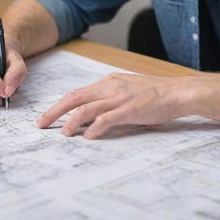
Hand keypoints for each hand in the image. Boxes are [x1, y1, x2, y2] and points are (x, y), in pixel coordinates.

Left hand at [36, 73, 188, 138]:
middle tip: (41, 124)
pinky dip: (93, 129)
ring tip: (63, 134)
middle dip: (55, 111)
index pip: (78, 92)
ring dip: (71, 122)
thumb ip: (111, 99)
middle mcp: (110, 87)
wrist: (178, 92)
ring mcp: (119, 98)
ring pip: (85, 108)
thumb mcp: (129, 90)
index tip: (49, 116)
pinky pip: (105, 119)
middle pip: (74, 97)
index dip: (60, 105)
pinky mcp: (129, 110)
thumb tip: (94, 115)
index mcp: (109, 82)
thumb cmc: (156, 94)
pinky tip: (87, 137)